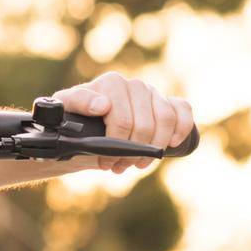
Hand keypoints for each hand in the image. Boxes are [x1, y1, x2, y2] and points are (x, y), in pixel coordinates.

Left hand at [50, 73, 194, 174]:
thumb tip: (102, 105)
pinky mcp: (168, 101)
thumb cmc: (76, 116)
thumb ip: (77, 102)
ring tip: (138, 164)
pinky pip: (182, 110)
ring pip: (165, 120)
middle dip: (132, 153)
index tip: (105, 161)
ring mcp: (153, 92)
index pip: (123, 119)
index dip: (116, 146)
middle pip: (144, 125)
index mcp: (111, 83)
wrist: (87, 124)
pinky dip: (181, 128)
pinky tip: (172, 144)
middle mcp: (134, 85)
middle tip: (118, 167)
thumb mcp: (67, 110)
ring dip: (154, 148)